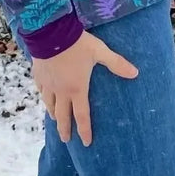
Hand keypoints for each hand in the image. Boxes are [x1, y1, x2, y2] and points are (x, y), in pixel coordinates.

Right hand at [31, 30, 138, 146]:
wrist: (50, 32)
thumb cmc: (77, 44)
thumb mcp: (99, 52)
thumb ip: (116, 64)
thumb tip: (136, 73)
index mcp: (77, 88)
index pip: (82, 115)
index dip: (84, 130)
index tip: (86, 143)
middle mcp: (61, 91)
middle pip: (62, 115)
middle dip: (65, 129)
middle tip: (66, 140)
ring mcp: (48, 84)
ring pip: (49, 104)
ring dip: (53, 114)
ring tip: (55, 119)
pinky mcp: (38, 75)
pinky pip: (41, 90)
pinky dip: (44, 97)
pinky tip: (45, 96)